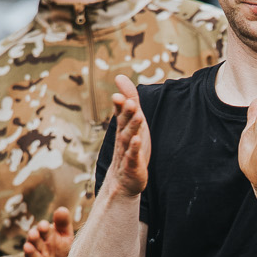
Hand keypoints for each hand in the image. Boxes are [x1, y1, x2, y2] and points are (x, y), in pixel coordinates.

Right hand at [23, 206, 73, 256]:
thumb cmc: (59, 251)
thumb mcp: (64, 237)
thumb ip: (63, 224)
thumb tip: (62, 209)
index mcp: (46, 236)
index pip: (44, 230)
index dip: (44, 228)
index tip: (45, 226)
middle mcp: (39, 247)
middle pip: (35, 241)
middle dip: (34, 237)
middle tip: (34, 234)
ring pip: (32, 255)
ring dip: (30, 251)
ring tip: (28, 247)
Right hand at [108, 74, 151, 197]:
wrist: (124, 180)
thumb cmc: (129, 147)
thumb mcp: (132, 122)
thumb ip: (129, 100)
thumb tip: (119, 76)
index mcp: (123, 127)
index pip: (120, 113)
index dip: (120, 104)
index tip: (118, 94)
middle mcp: (122, 138)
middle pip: (124, 124)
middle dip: (127, 113)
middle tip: (131, 101)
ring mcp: (126, 152)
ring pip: (128, 138)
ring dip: (133, 127)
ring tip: (139, 116)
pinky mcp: (132, 166)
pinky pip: (132, 157)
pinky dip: (134, 149)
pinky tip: (137, 140)